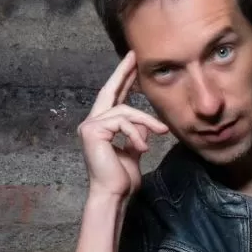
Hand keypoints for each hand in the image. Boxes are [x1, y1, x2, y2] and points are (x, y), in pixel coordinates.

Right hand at [78, 51, 169, 199]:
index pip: (113, 98)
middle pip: (110, 91)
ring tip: (161, 132)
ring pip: (124, 110)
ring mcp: (90, 126)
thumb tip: (145, 126)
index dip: (122, 80)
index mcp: (101, 126)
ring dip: (146, 121)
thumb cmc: (122, 179)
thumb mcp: (133, 152)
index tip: (133, 65)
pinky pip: (121, 122)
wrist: (113, 194)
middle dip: (123, 73)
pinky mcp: (93, 131)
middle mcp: (92, 123)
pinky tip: (143, 148)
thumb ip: (136, 136)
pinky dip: (136, 133)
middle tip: (135, 57)